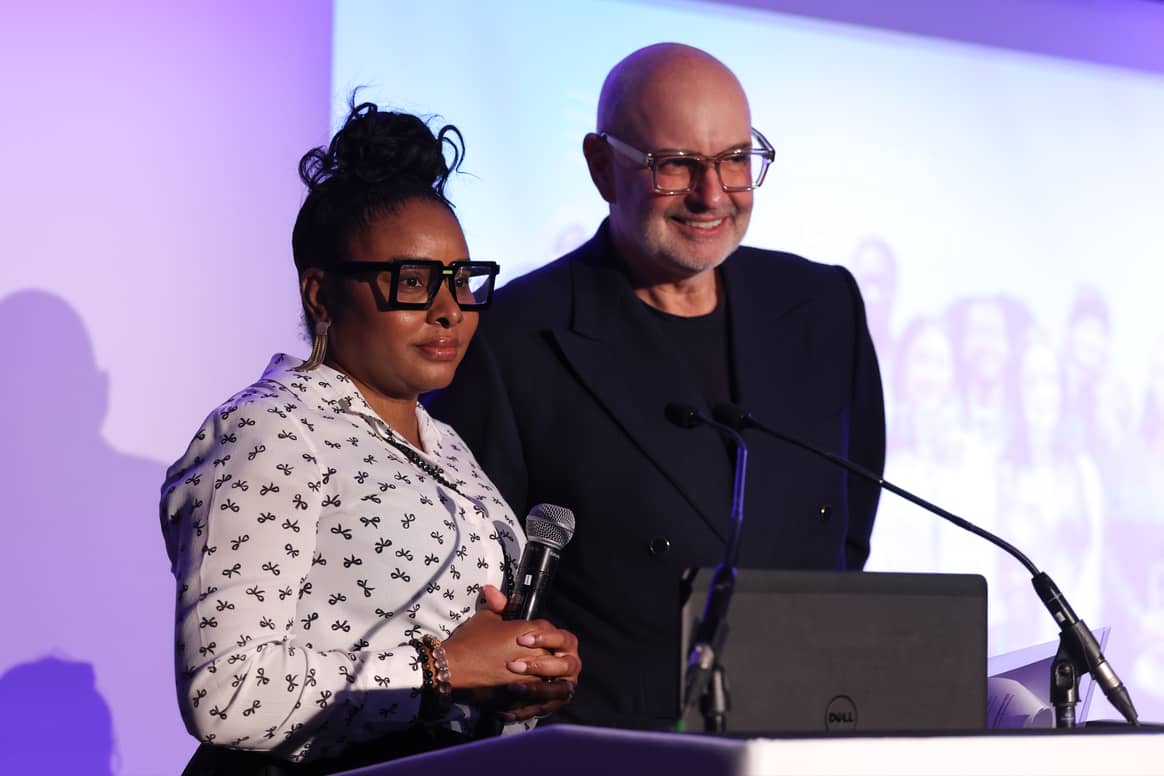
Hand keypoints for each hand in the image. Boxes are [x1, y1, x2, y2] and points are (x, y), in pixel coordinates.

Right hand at [442, 585, 581, 721]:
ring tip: (562, 685)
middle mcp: (537, 654)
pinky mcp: (525, 697)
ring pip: (560, 682)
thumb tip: (492, 590)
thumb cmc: (470, 641)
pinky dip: (547, 702)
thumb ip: (498, 606)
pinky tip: (545, 701)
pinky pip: (545, 702)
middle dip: (561, 660)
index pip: (552, 632)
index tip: (543, 643)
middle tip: (558, 664)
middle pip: (563, 657)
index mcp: (530, 631)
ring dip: (561, 683)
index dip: (549, 637)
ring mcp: (533, 677)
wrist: (455, 668)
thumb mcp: (485, 618)